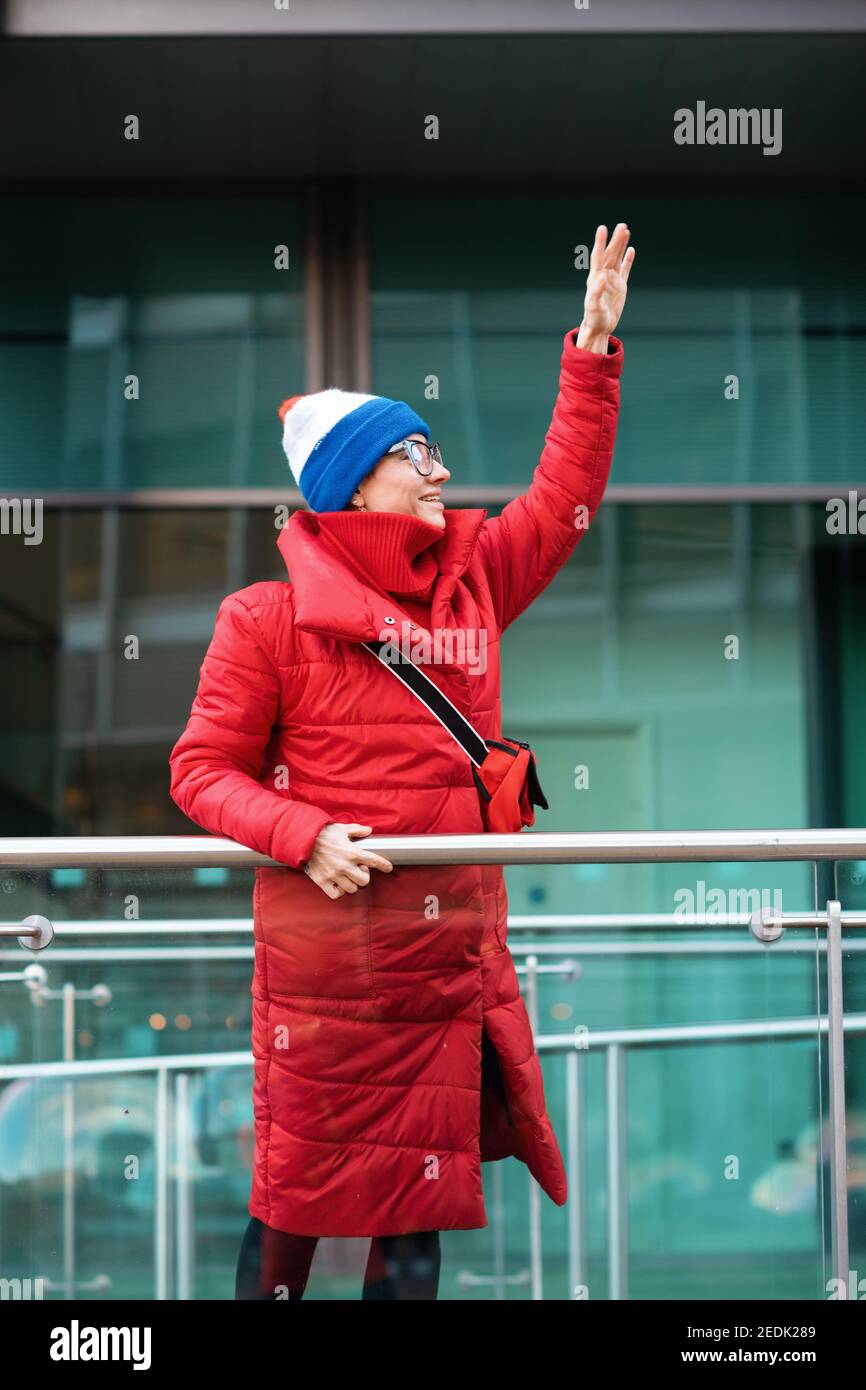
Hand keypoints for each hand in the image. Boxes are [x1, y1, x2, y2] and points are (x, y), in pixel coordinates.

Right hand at [301, 822, 392, 898]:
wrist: (302, 839)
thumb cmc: (323, 833)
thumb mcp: (342, 828)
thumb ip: (357, 830)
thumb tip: (368, 830)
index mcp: (352, 852)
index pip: (374, 861)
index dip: (384, 865)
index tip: (388, 868)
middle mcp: (344, 866)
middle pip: (364, 881)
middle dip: (364, 876)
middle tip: (359, 870)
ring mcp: (333, 875)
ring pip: (352, 889)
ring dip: (353, 884)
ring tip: (348, 876)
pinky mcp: (322, 881)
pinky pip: (336, 894)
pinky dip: (339, 891)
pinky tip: (338, 884)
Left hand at [576, 222, 634, 351]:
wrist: (600, 327)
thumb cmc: (594, 317)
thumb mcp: (594, 305)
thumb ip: (596, 291)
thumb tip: (602, 276)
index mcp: (595, 278)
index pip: (598, 256)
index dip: (600, 242)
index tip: (602, 228)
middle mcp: (603, 276)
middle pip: (610, 254)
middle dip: (615, 240)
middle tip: (621, 225)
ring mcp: (612, 280)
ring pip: (617, 258)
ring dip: (621, 245)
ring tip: (625, 230)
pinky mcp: (620, 286)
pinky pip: (625, 269)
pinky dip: (628, 259)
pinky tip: (631, 249)